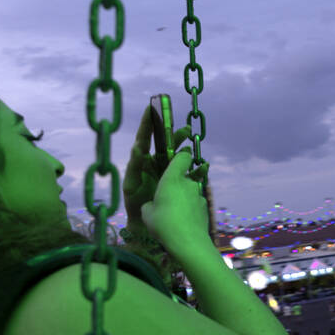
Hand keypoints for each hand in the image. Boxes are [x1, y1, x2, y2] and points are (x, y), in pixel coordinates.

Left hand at [123, 106, 207, 229]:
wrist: (145, 227)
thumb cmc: (134, 205)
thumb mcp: (131, 185)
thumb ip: (135, 166)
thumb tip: (138, 147)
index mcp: (142, 162)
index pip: (145, 138)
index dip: (148, 123)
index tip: (151, 107)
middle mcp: (155, 164)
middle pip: (166, 145)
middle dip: (175, 135)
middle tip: (185, 129)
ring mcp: (168, 173)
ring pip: (179, 156)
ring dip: (186, 149)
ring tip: (193, 144)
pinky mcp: (179, 184)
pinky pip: (190, 173)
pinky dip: (198, 169)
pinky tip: (203, 166)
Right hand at [140, 149, 212, 255]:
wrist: (188, 242)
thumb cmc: (163, 223)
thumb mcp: (147, 213)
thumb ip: (150, 204)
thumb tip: (153, 205)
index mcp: (172, 178)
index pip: (182, 157)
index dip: (179, 156)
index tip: (173, 160)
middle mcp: (188, 183)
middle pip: (184, 176)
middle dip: (176, 184)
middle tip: (166, 198)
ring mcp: (199, 195)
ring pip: (189, 191)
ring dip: (183, 198)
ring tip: (173, 213)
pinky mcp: (205, 207)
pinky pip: (194, 203)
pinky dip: (189, 208)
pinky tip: (183, 221)